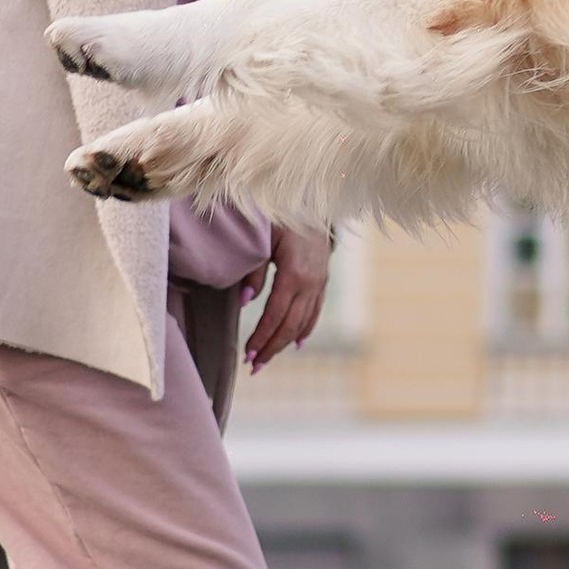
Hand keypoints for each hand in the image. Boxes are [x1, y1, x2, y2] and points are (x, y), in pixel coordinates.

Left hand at [243, 225, 327, 371]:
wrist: (313, 203)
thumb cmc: (282, 217)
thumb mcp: (263, 239)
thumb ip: (254, 271)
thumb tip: (245, 303)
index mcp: (294, 273)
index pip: (275, 315)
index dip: (261, 336)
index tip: (247, 353)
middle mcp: (311, 282)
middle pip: (290, 325)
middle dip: (271, 347)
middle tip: (254, 366)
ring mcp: (320, 282)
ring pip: (303, 322)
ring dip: (284, 343)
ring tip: (267, 358)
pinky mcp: (324, 280)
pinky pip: (315, 311)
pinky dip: (306, 329)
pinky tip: (297, 343)